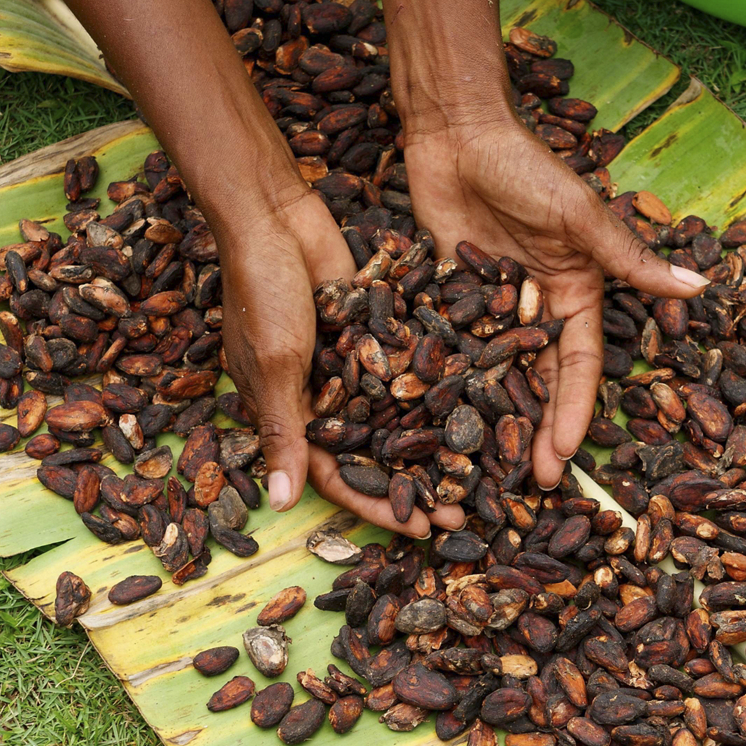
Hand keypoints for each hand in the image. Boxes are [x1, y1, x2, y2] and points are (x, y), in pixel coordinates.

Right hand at [215, 191, 464, 537]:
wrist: (273, 214)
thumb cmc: (259, 290)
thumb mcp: (274, 365)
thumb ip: (283, 430)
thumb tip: (282, 503)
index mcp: (292, 414)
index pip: (340, 478)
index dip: (380, 507)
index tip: (424, 531)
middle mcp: (327, 397)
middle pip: (379, 453)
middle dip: (420, 483)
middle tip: (468, 510)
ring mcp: (356, 363)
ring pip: (403, 414)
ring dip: (440, 440)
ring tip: (486, 465)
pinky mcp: (380, 330)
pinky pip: (416, 365)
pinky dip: (444, 383)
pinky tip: (486, 401)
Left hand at [403, 118, 709, 489]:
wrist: (457, 130)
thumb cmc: (526, 166)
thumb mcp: (581, 216)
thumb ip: (631, 260)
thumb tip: (701, 288)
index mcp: (576, 292)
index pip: (581, 367)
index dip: (576, 411)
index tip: (567, 454)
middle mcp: (537, 306)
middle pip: (540, 383)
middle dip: (537, 432)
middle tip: (529, 486)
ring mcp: (490, 304)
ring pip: (496, 374)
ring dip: (495, 418)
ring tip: (484, 471)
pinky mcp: (447, 296)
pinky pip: (449, 347)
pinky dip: (446, 383)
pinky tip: (434, 423)